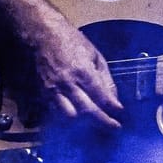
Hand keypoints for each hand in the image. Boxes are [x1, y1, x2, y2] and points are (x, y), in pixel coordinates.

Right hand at [23, 10, 123, 128]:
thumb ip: (105, 78)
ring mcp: (54, 90)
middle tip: (113, 127)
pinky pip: (56, 113)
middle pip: (87, 111)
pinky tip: (77, 121)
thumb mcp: (95, 55)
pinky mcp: (43, 94)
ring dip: (84, 124)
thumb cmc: (71, 41)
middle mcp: (68, 84)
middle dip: (102, 122)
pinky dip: (68, 120)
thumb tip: (114, 98)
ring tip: (95, 126)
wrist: (42, 34)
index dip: (112, 109)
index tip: (120, 114)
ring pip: (69, 116)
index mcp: (83, 71)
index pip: (100, 96)